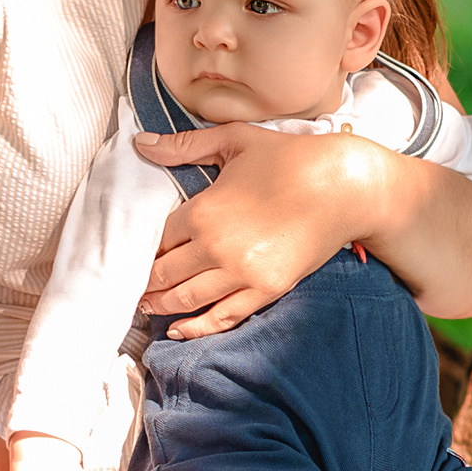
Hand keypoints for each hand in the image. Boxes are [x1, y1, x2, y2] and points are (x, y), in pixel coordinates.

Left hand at [136, 123, 369, 338]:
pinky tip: (177, 329)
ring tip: (144, 308)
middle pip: (165, 274)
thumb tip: (140, 144)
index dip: (143, 250)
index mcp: (203, 210)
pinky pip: (222, 316)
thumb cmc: (289, 158)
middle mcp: (216, 247)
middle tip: (127, 290)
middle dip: (144, 284)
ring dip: (161, 306)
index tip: (132, 257)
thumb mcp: (234, 140)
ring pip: (186, 299)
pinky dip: (196, 326)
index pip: (157, 240)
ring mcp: (241, 273)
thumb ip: (184, 145)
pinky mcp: (266, 289)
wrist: (344, 186)